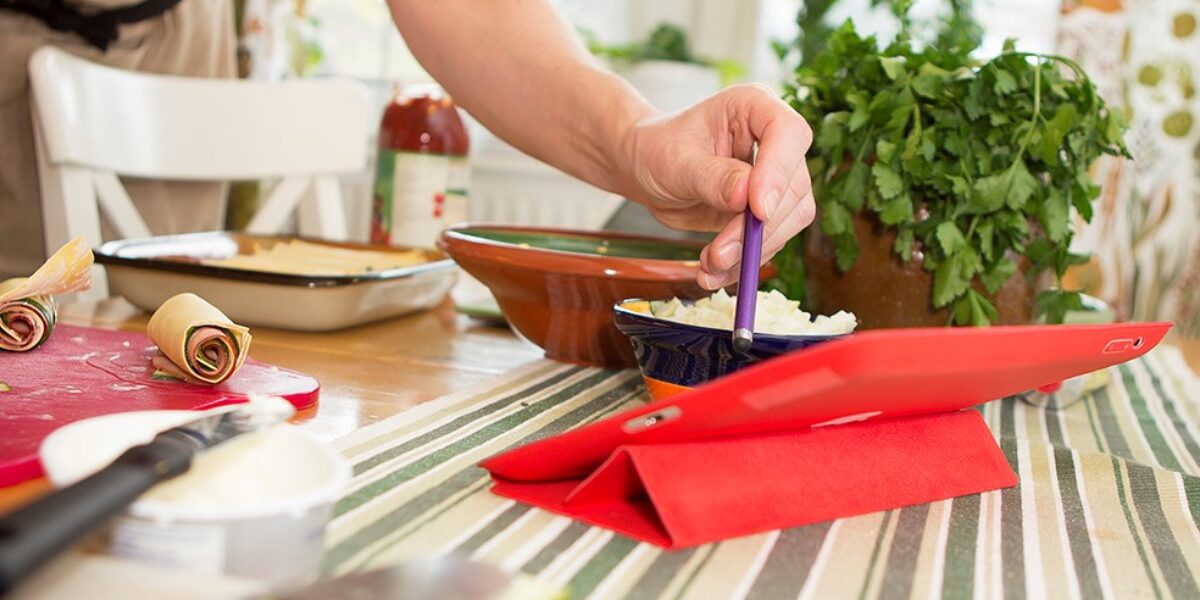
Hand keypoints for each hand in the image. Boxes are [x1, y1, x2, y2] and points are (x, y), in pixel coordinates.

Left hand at [622, 84, 815, 289]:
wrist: (645, 169)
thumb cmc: (657, 150)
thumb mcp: (676, 161)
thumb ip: (712, 177)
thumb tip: (747, 196)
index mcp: (754, 107)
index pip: (788, 133)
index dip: (778, 172)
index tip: (756, 209)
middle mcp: (773, 139)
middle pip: (793, 185)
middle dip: (758, 227)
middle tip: (721, 253)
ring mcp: (775, 175)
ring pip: (790, 217)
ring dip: (753, 250)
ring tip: (710, 265)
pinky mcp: (767, 208)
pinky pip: (773, 239)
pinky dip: (746, 260)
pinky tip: (715, 271)